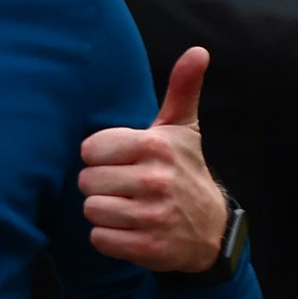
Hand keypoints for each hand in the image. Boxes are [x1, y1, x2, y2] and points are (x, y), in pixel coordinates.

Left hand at [78, 45, 228, 273]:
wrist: (210, 229)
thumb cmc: (185, 171)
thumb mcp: (183, 129)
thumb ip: (183, 89)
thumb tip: (198, 51)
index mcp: (156, 146)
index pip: (91, 148)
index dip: (100, 156)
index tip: (121, 160)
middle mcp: (155, 180)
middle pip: (87, 181)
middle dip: (100, 185)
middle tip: (123, 186)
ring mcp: (152, 216)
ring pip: (92, 210)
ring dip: (103, 211)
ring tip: (126, 207)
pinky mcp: (147, 247)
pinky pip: (100, 239)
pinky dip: (108, 237)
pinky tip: (128, 229)